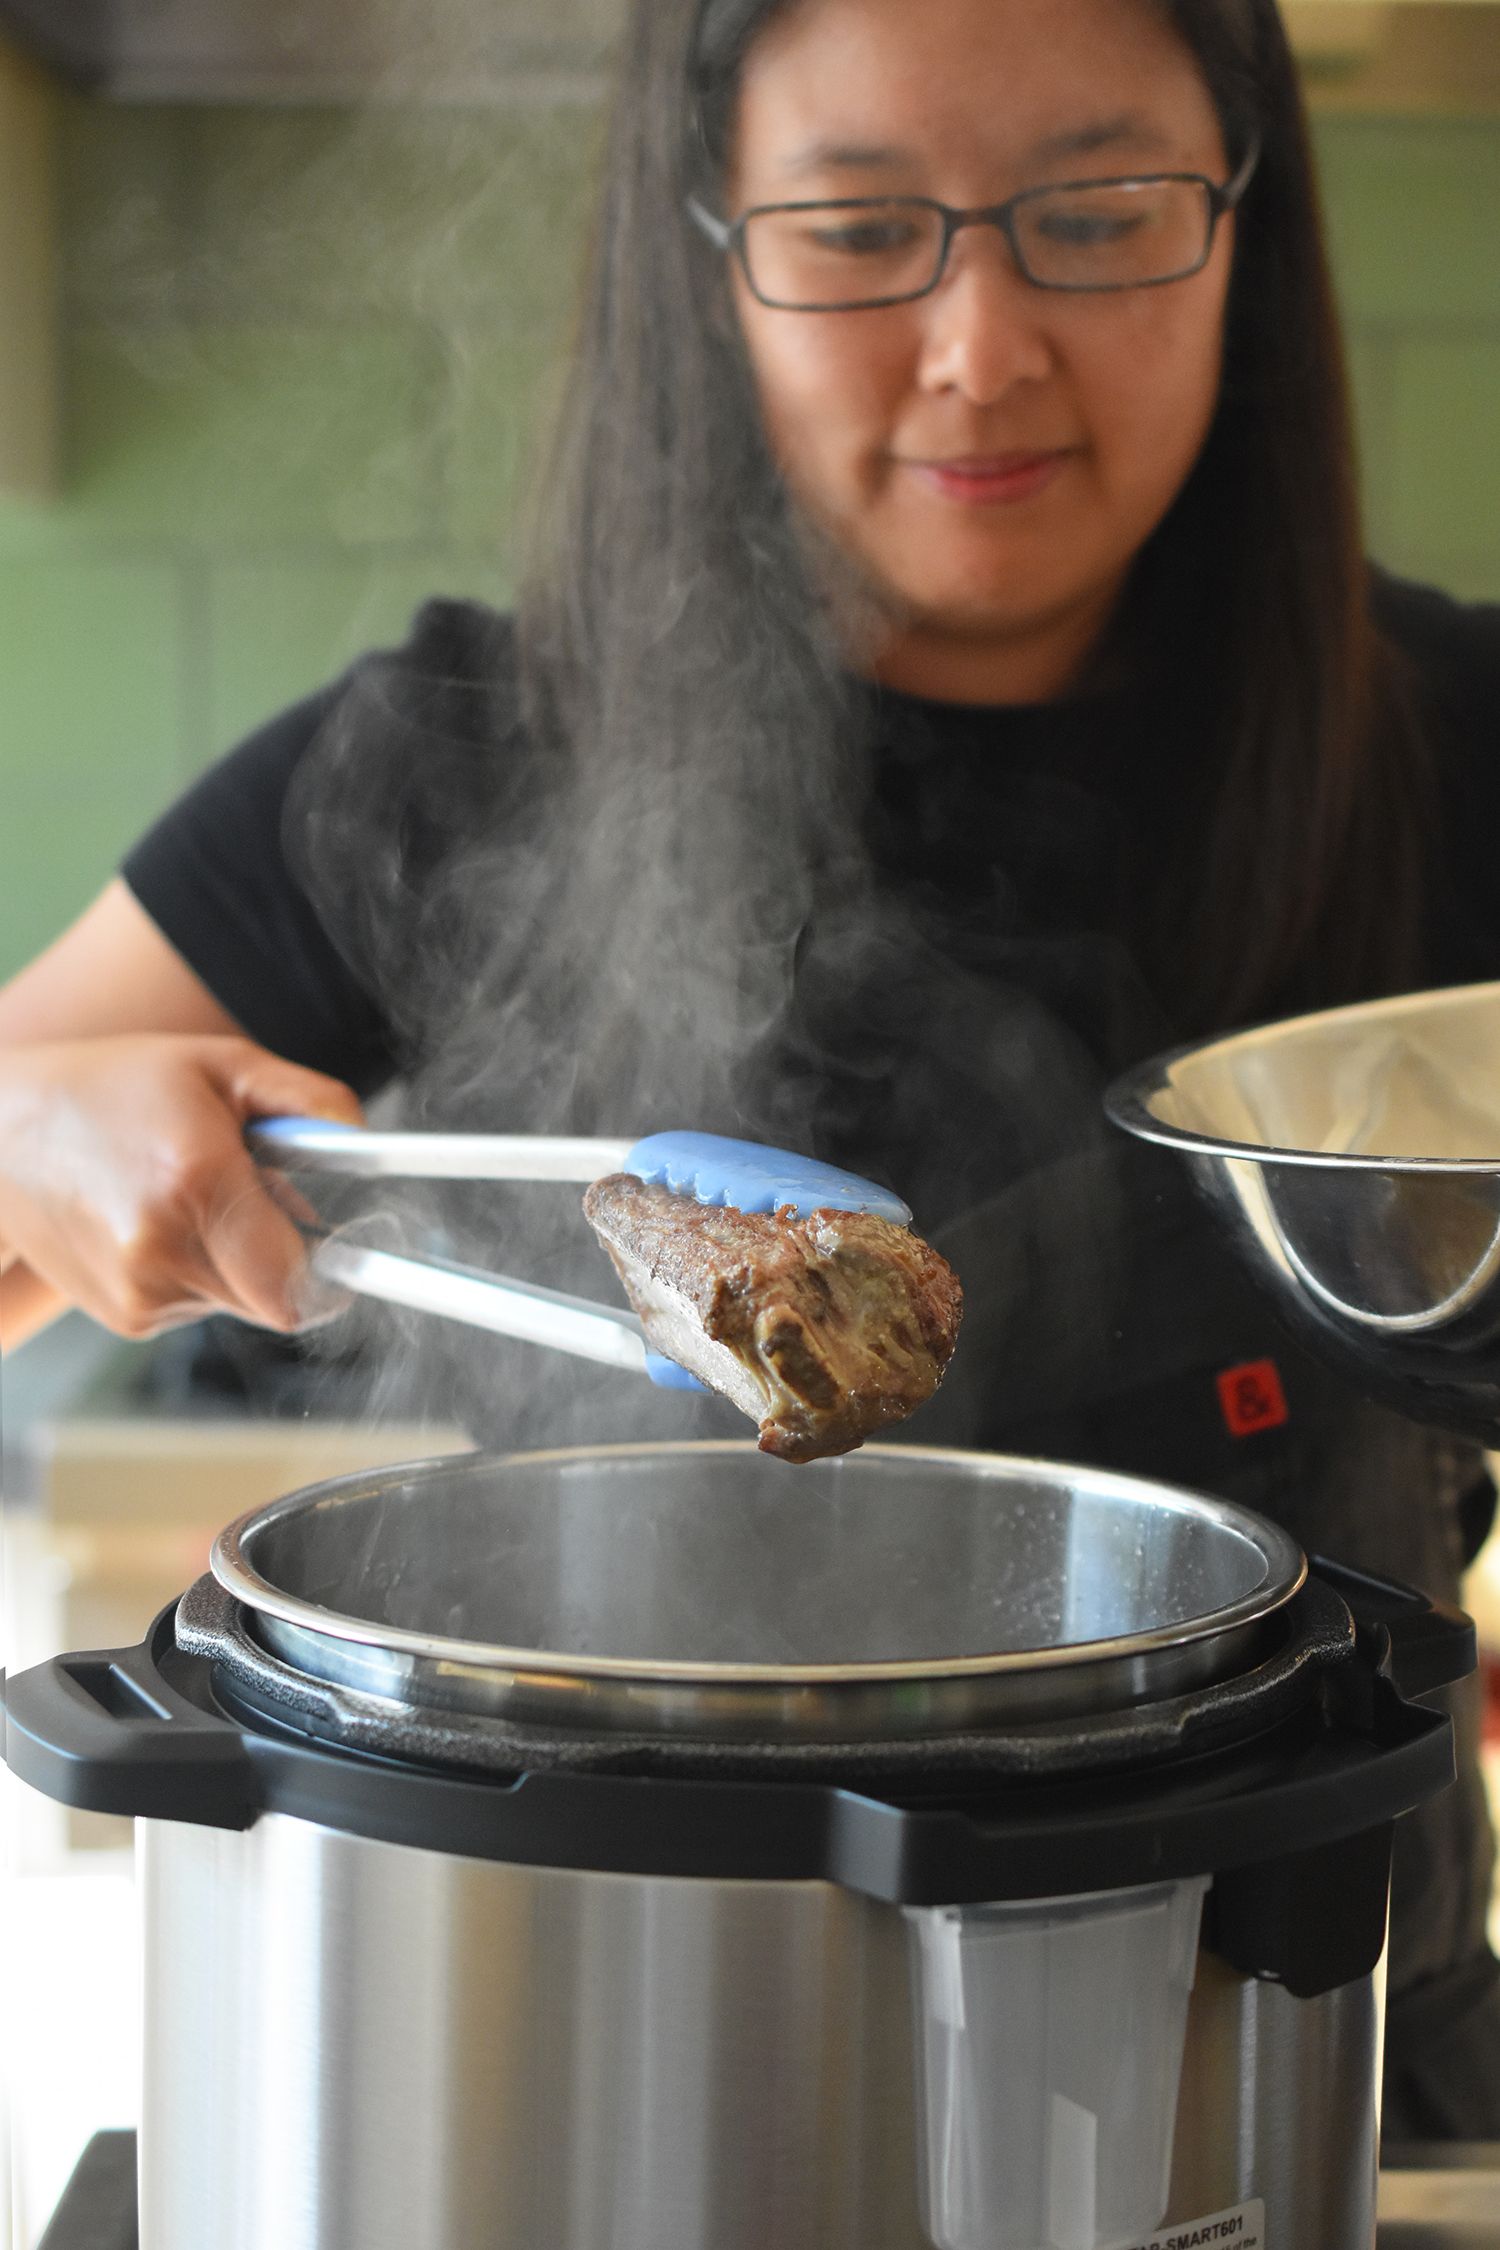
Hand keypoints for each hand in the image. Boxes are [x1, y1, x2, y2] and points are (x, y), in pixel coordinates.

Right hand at [0, 1036, 363, 1339]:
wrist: (3, 1132)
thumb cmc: (118, 1087)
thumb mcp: (224, 1066)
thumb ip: (311, 1102)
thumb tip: (372, 1144)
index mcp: (195, 1183)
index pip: (300, 1286)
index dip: (334, 1272)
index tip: (346, 1251)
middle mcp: (162, 1249)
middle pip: (281, 1298)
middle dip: (289, 1253)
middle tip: (259, 1192)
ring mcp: (137, 1293)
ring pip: (243, 1302)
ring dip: (244, 1259)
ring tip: (195, 1195)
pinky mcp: (124, 1317)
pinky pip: (202, 1305)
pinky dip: (202, 1270)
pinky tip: (164, 1220)